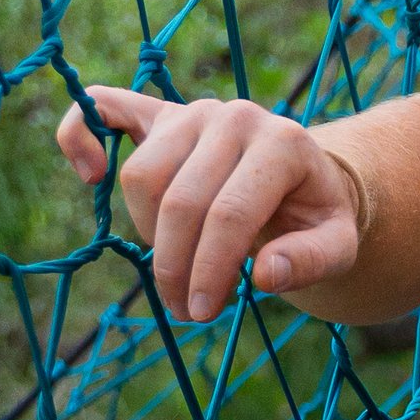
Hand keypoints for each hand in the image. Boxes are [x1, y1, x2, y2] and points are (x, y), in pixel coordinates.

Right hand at [55, 85, 362, 322]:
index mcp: (282, 143)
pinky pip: (102, 106)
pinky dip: (81, 134)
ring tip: (177, 261)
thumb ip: (311, 262)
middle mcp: (234, 117)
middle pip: (179, 201)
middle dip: (174, 266)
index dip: (208, 269)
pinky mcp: (159, 112)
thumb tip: (264, 275)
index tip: (202, 312)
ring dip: (148, 232)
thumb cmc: (313, 217)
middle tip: (185, 309)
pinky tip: (89, 173)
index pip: (229, 214)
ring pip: (141, 176)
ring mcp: (193, 111)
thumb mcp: (337, 246)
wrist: (302, 179)